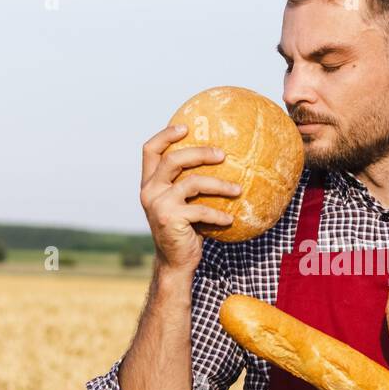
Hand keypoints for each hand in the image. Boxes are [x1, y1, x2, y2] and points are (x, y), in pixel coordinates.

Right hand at [139, 124, 241, 274]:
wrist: (175, 262)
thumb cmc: (185, 230)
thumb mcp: (182, 204)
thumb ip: (188, 184)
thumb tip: (220, 161)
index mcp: (150, 183)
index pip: (149, 150)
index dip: (165, 135)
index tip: (186, 127)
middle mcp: (150, 191)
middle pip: (173, 160)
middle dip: (199, 153)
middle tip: (223, 154)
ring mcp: (159, 205)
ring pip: (193, 183)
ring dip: (220, 185)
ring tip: (239, 189)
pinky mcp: (170, 219)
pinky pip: (201, 210)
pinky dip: (218, 214)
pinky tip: (231, 219)